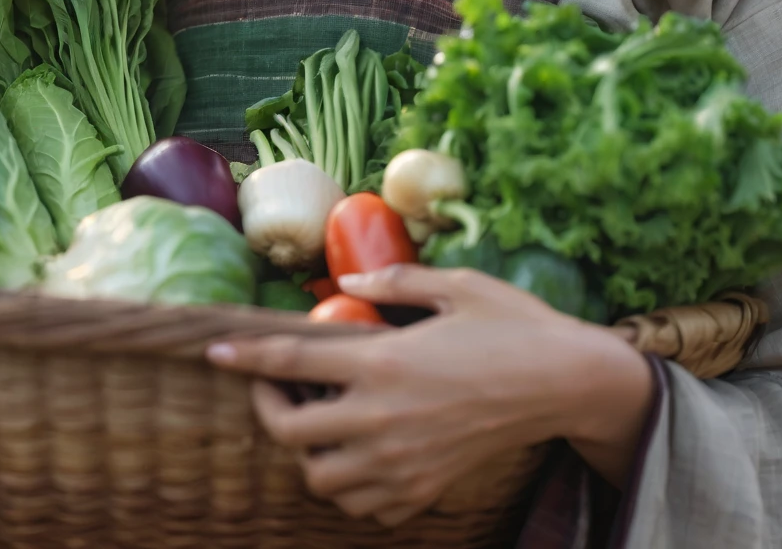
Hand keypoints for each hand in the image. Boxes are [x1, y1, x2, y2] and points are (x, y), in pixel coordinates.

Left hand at [206, 264, 653, 526]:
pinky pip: (365, 506)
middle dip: (269, 409)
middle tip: (275, 386)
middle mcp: (385, 417)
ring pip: (322, 480)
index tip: (215, 351)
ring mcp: (405, 460)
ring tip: (316, 421)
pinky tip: (356, 453)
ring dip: (307, 453)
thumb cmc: (510, 325)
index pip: (292, 361)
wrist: (565, 385)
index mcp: (384, 360)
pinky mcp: (426, 488)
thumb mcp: (452, 284)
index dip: (247, 356)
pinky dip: (348, 486)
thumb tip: (351, 275)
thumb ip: (395, 278)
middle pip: (293, 433)